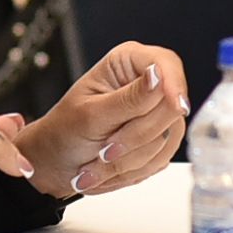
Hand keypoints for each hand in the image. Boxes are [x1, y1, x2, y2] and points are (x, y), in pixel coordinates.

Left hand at [11, 42, 188, 196]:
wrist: (57, 163)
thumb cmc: (64, 132)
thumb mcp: (91, 114)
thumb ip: (129, 99)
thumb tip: (158, 76)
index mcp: (126, 62)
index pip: (165, 63)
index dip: (174, 84)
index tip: (176, 106)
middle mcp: (146, 85)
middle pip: (169, 107)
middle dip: (134, 137)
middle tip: (103, 150)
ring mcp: (157, 114)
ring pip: (166, 138)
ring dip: (128, 160)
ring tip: (96, 163)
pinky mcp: (160, 140)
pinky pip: (162, 158)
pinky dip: (132, 170)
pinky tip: (108, 168)